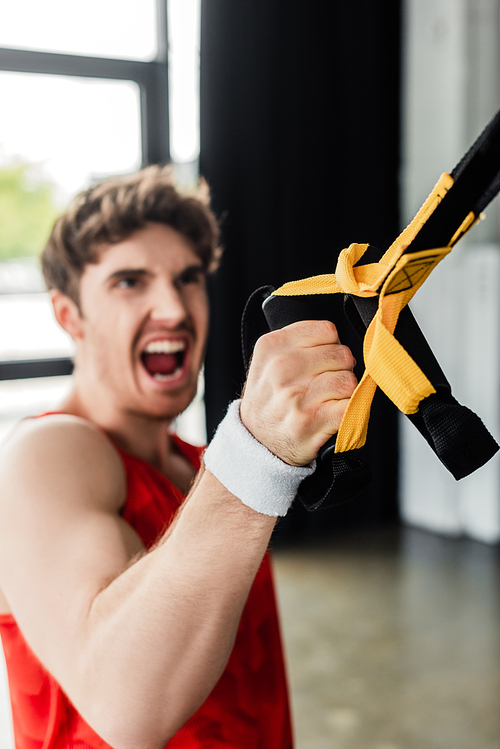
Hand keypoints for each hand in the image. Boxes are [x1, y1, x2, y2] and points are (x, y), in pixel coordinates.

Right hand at [240, 320, 356, 465]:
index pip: (327, 330)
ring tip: (327, 400)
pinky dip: (348, 412)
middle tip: (325, 384)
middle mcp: (281, 368)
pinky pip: (351, 405)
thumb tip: (338, 340)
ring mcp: (296, 395)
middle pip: (342, 354)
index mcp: (272, 347)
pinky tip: (332, 415)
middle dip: (340, 369)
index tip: (321, 361)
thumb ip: (298, 341)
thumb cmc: (270, 399)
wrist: (256, 441)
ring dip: (344, 393)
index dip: (330, 346)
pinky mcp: (311, 420)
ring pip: (349, 380)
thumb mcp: (268, 360)